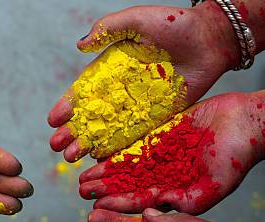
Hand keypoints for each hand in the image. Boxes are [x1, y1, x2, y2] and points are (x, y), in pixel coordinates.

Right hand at [48, 2, 238, 160]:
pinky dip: (116, 148)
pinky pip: (133, 136)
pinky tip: (99, 159)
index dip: (67, 106)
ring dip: (88, 144)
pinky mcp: (156, 117)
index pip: (84, 91)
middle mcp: (120, 90)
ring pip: (107, 130)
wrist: (211, 38)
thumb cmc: (173, 23)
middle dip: (72, 132)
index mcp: (110, 68)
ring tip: (71, 158)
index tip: (53, 120)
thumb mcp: (136, 20)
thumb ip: (108, 28)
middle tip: (56, 146)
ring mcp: (137, 106)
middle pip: (91, 116)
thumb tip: (79, 45)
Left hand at [79, 93, 259, 213]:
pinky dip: (115, 151)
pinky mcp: (157, 136)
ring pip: (125, 168)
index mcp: (173, 194)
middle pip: (126, 187)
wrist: (245, 123)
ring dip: (105, 174)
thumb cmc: (236, 158)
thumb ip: (186, 204)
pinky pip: (132, 145)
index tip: (97, 209)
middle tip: (82, 192)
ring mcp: (158, 158)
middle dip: (105, 191)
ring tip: (83, 177)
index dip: (118, 206)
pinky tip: (96, 155)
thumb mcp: (214, 186)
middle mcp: (162, 178)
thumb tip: (154, 215)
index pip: (140, 204)